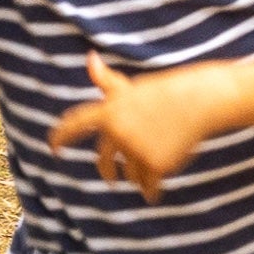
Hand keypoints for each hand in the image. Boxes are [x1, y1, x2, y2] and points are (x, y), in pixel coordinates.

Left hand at [48, 54, 215, 196]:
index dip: (61, 137)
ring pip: (130, 174)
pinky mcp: (155, 164)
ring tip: (152, 163)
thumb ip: (107, 81)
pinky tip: (151, 195)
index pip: (76, 124)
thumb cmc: (165, 92)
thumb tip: (90, 58)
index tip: (54, 149)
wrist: (199, 100)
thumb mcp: (132, 87)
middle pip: (105, 161)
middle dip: (108, 172)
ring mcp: (136, 149)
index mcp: (109, 111)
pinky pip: (148, 185)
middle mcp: (118, 131)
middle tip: (111, 179)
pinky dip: (151, 191)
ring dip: (138, 174)